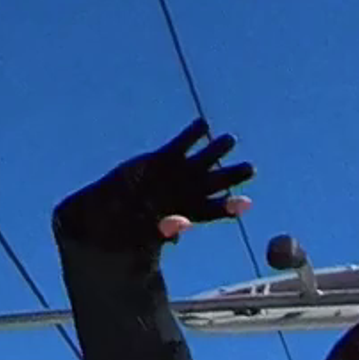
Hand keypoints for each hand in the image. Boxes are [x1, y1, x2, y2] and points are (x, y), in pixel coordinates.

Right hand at [60, 121, 251, 256]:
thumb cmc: (127, 230)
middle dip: (232, 175)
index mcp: (188, 213)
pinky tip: (203, 124)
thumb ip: (163, 231)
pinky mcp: (163, 159)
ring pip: (203, 160)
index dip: (228, 207)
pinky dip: (192, 135)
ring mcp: (177, 173)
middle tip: (250, 168)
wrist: (108, 211)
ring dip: (216, 150)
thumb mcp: (144, 235)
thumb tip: (179, 230)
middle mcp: (187, 192)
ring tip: (230, 139)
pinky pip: (181, 145)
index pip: (213, 211)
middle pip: (216, 182)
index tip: (245, 203)